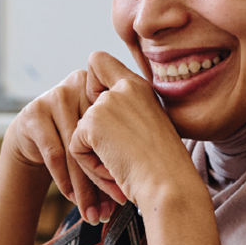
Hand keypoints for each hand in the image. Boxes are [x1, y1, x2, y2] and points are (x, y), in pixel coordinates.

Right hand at [5, 69, 119, 224]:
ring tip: (95, 212)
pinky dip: (65, 179)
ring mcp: (55, 95)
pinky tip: (73, 198)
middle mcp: (81, 85)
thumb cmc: (83, 138)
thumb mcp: (105, 135)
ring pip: (76, 148)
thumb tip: (145, 187)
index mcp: (107, 85)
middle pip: (98, 137)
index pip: (120, 124)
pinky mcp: (33, 113)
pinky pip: (54, 152)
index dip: (127, 156)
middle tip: (117, 205)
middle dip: (108, 176)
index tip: (132, 188)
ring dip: (86, 185)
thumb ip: (125, 146)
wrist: (36, 136)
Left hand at [69, 51, 201, 216]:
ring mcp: (107, 102)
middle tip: (121, 154)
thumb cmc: (164, 165)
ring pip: (79, 130)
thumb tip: (92, 116)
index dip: (92, 85)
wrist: (170, 183)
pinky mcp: (92, 123)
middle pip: (82, 101)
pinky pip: (75, 147)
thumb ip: (124, 112)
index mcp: (139, 86)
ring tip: (123, 167)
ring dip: (94, 154)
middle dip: (93, 134)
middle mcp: (124, 86)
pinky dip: (90, 166)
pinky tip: (115, 170)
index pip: (98, 61)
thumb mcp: (149, 127)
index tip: (109, 115)